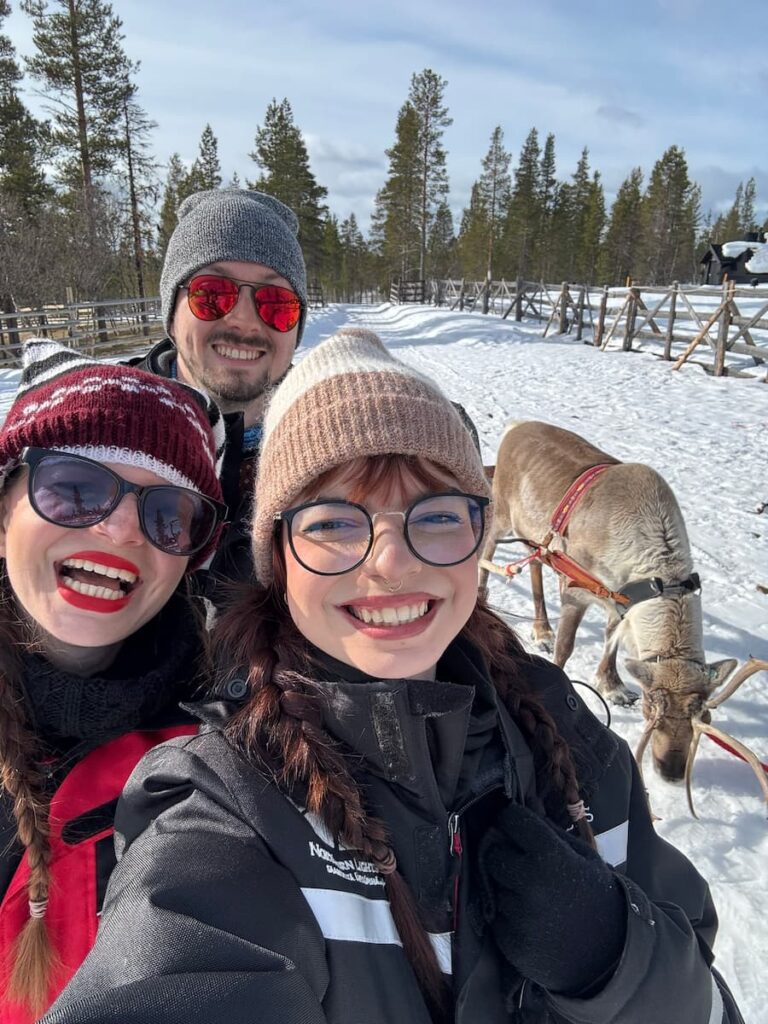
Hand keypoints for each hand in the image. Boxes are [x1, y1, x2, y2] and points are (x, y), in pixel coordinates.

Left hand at [479, 803, 626, 995]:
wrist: (609, 954)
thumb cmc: (595, 895)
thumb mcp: (583, 855)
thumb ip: (550, 829)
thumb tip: (526, 802)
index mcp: (550, 855)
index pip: (510, 820)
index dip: (510, 819)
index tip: (512, 823)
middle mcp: (530, 883)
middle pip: (492, 854)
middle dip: (502, 854)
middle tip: (519, 862)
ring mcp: (519, 915)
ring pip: (493, 887)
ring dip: (505, 887)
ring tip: (531, 894)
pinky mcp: (511, 942)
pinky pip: (496, 917)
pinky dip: (507, 915)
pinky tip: (530, 918)